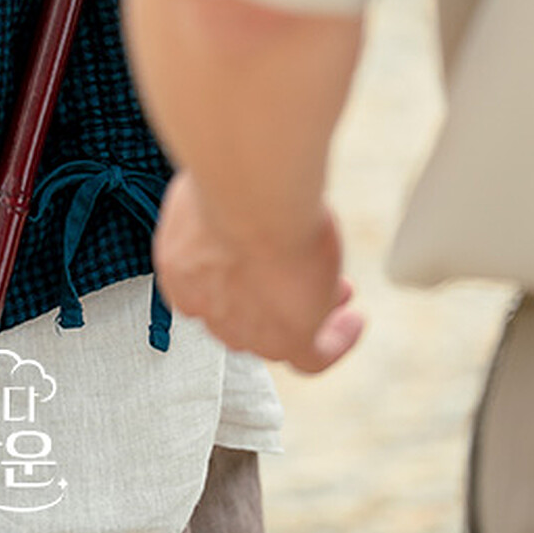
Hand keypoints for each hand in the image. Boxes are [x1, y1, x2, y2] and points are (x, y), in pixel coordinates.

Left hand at [153, 170, 364, 373]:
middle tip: (301, 273)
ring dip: (308, 312)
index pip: (207, 287)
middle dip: (273, 294)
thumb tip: (232, 194)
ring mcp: (244, 328)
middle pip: (242, 314)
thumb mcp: (212, 186)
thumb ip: (219, 204)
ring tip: (336, 289)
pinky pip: (312, 357)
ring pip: (278, 337)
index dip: (239, 274)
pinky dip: (334, 342)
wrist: (250, 191)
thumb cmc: (228, 175)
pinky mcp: (285, 338)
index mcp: (181, 268)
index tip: (263, 258)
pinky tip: (352, 321)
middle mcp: (206, 305)